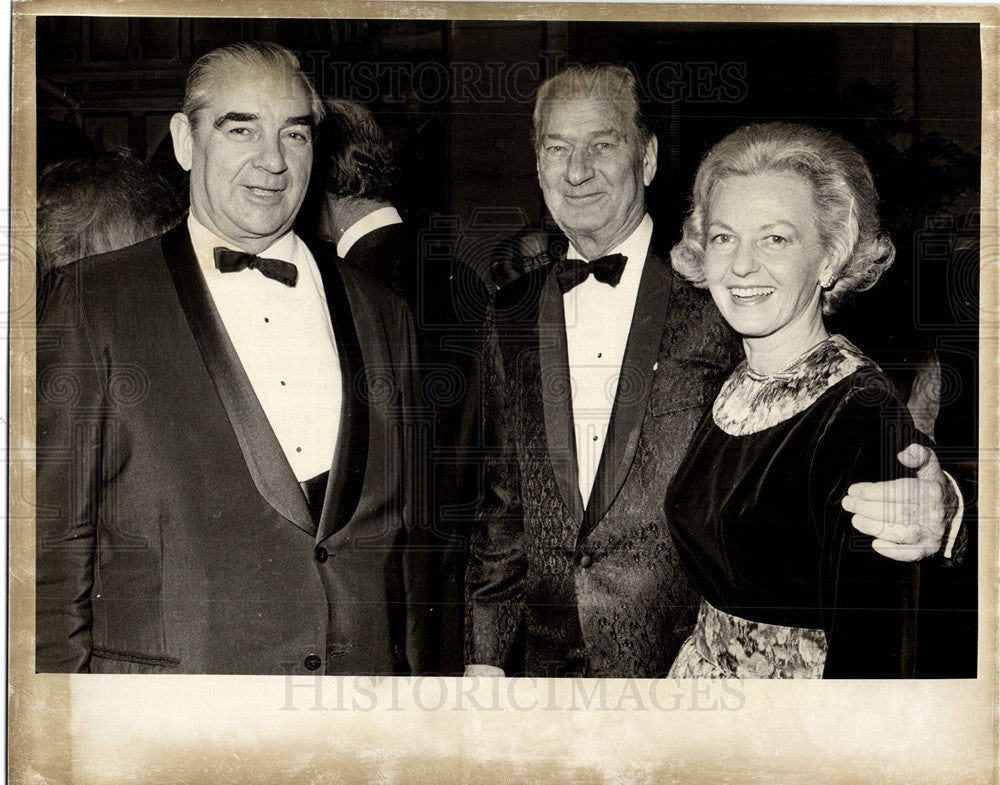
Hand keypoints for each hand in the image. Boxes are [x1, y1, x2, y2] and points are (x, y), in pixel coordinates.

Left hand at [841, 443, 956, 561]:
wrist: (950, 512)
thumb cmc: (929, 486)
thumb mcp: (928, 466)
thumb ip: (919, 455)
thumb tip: (904, 454)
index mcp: (932, 491)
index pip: (900, 491)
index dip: (874, 491)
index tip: (854, 490)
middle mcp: (935, 513)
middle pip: (898, 512)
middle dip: (867, 508)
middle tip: (848, 503)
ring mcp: (933, 533)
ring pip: (902, 533)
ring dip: (875, 527)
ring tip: (856, 520)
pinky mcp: (928, 549)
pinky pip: (911, 554)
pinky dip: (893, 551)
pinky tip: (875, 543)